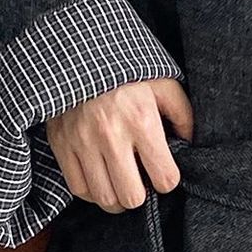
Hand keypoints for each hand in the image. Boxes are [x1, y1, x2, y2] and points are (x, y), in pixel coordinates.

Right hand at [45, 75, 193, 212]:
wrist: (77, 53)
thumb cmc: (125, 71)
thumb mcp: (162, 84)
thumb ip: (182, 115)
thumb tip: (190, 144)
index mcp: (142, 120)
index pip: (165, 178)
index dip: (168, 180)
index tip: (163, 172)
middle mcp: (111, 135)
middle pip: (132, 196)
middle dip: (142, 195)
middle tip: (141, 182)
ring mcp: (83, 142)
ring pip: (105, 198)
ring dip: (117, 198)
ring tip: (121, 184)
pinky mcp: (62, 144)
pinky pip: (78, 189)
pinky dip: (92, 192)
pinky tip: (101, 180)